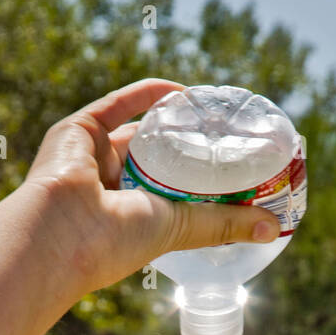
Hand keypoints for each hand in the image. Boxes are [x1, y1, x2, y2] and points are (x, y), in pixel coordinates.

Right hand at [20, 77, 277, 298]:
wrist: (59, 232)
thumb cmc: (113, 242)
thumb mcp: (180, 230)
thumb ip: (223, 224)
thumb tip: (275, 229)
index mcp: (127, 219)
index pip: (168, 196)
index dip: (197, 183)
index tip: (232, 171)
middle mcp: (107, 189)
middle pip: (155, 161)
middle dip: (187, 149)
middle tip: (225, 138)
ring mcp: (91, 159)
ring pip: (139, 133)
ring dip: (172, 122)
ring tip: (210, 114)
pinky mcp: (78, 131)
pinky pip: (118, 106)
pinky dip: (149, 95)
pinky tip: (181, 91)